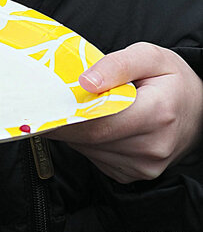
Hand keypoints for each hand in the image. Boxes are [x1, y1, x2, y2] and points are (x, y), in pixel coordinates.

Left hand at [48, 42, 202, 183]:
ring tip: (76, 107)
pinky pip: (98, 158)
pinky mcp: (135, 175)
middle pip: (91, 138)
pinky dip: (88, 141)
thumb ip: (116, 65)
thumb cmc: (172, 80)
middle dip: (65, 120)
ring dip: (76, 130)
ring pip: (91, 150)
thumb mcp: (149, 56)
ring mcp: (145, 166)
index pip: (99, 123)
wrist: (200, 110)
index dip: (66, 115)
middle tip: (47, 101)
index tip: (44, 103)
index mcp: (156, 114)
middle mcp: (152, 147)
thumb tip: (85, 81)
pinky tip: (95, 123)